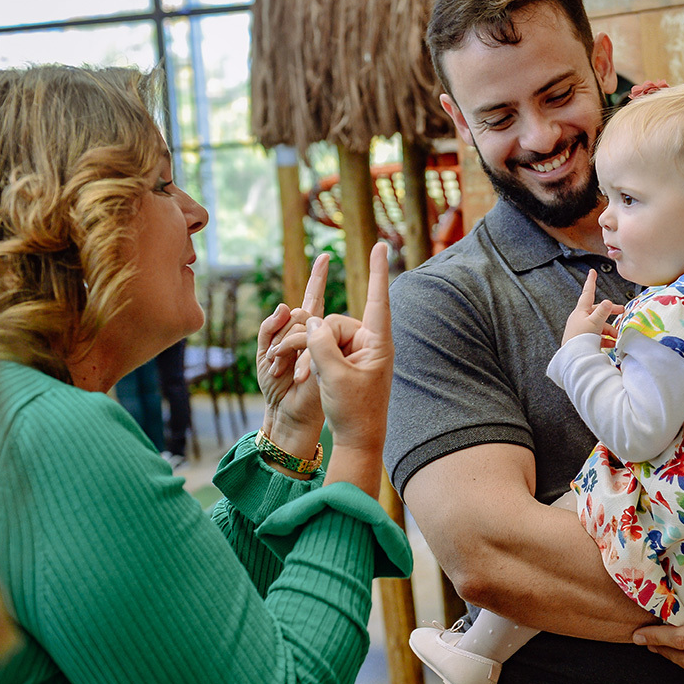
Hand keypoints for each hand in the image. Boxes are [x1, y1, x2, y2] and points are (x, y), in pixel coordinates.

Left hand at [254, 254, 329, 453]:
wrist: (285, 412)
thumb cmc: (274, 386)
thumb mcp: (262, 353)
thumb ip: (269, 328)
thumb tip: (285, 306)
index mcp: (301, 331)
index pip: (311, 299)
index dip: (318, 277)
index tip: (324, 256)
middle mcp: (316, 334)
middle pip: (301, 312)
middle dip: (280, 334)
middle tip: (274, 360)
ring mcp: (323, 344)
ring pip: (302, 324)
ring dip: (282, 347)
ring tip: (278, 370)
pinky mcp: (326, 356)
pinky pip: (306, 341)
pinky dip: (289, 355)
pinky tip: (290, 373)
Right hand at [303, 242, 392, 496]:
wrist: (357, 438)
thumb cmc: (353, 411)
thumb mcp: (334, 378)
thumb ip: (322, 345)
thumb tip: (312, 320)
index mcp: (378, 342)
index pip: (378, 300)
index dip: (377, 271)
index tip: (380, 245)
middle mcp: (369, 341)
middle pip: (332, 322)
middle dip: (314, 344)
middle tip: (303, 373)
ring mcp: (357, 349)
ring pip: (322, 334)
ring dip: (309, 356)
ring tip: (305, 380)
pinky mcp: (345, 358)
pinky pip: (321, 347)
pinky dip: (310, 361)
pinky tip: (307, 379)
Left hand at [563, 269, 620, 344]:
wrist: (572, 358)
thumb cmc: (581, 338)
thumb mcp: (594, 323)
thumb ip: (602, 312)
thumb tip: (609, 301)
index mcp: (581, 311)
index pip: (587, 293)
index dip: (591, 282)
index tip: (592, 271)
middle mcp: (580, 318)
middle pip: (598, 311)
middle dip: (610, 312)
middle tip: (622, 312)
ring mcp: (581, 329)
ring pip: (599, 325)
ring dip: (609, 329)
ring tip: (617, 336)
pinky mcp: (583, 340)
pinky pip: (596, 336)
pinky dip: (605, 338)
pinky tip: (612, 344)